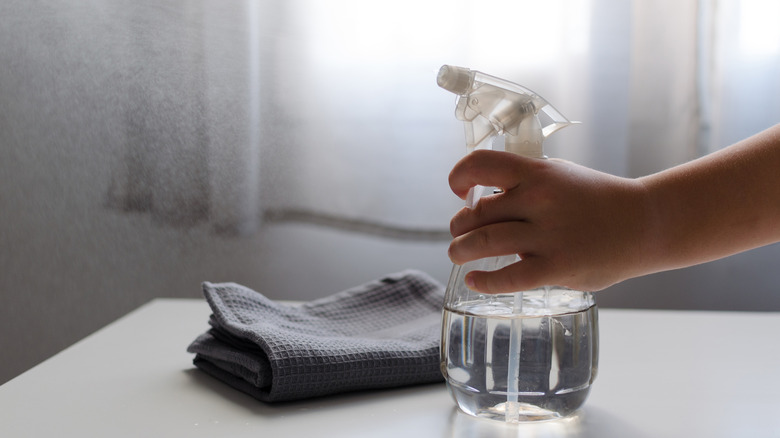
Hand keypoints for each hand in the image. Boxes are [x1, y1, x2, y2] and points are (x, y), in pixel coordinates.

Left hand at [447, 150, 651, 292]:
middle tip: (459, 234)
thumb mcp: (560, 175)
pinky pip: (509, 278)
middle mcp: (539, 200)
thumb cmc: (596, 199)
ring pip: (483, 242)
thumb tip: (482, 200)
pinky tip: (475, 281)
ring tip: (458, 255)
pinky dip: (485, 281)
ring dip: (460, 251)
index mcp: (537, 172)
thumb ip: (524, 184)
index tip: (458, 191)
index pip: (481, 164)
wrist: (645, 223)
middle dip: (458, 226)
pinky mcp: (556, 267)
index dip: (459, 177)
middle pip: (476, 213)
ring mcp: (548, 235)